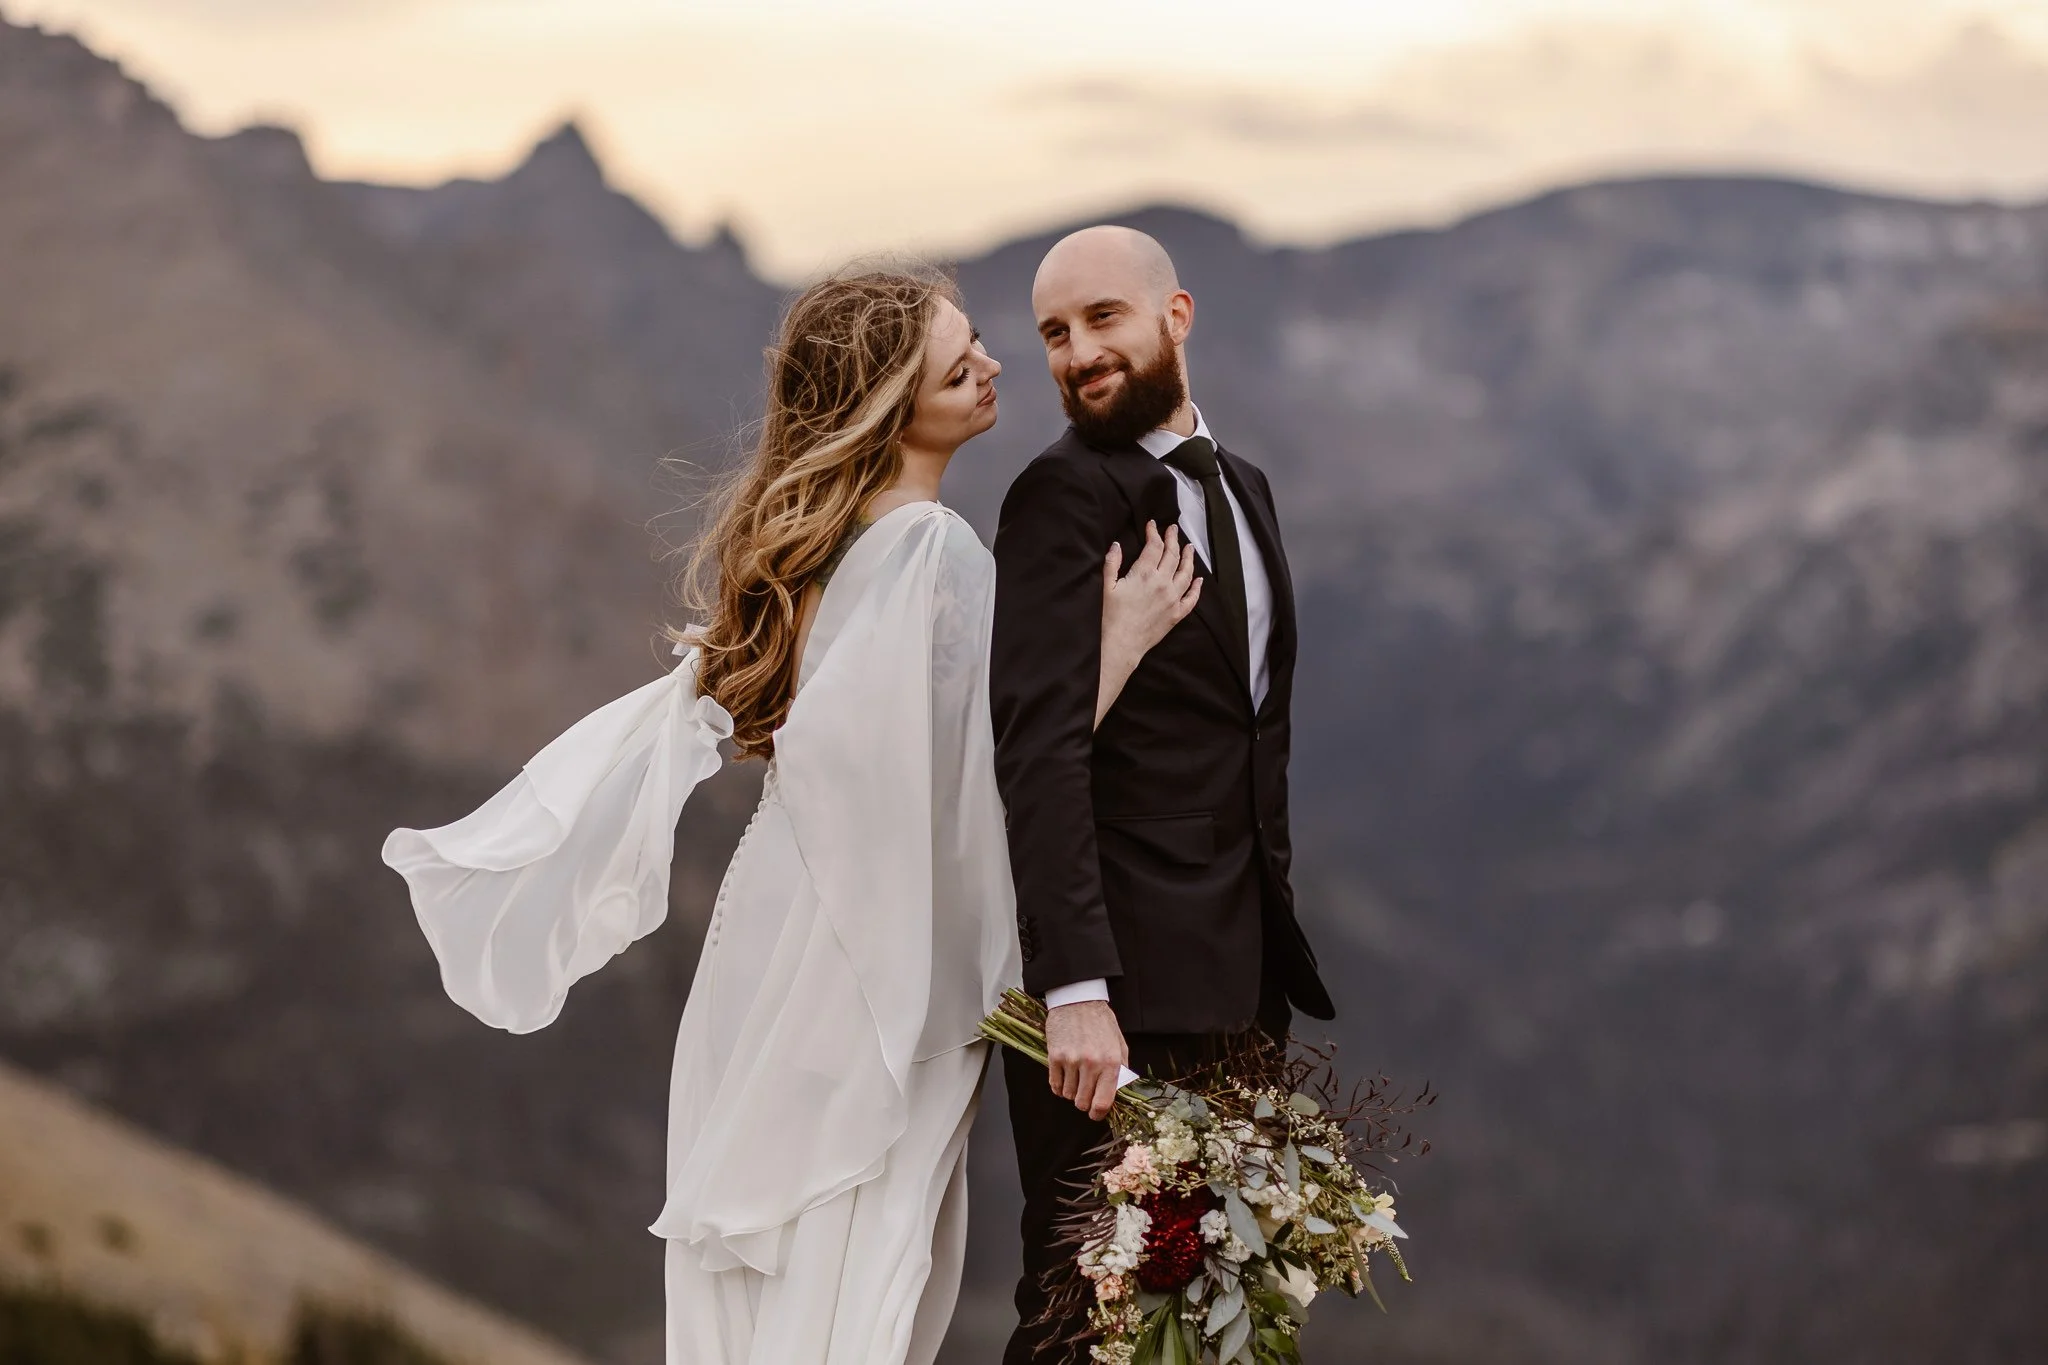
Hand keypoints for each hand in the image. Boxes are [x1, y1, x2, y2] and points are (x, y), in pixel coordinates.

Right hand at [1046, 999, 1128, 1120]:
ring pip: (1068, 1095)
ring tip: (1076, 1079)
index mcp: (1111, 1062)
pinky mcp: (1054, 1056)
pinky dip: (1059, 1086)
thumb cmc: (1100, 1022)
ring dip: (1072, 1092)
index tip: (1096, 1114)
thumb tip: (1117, 1093)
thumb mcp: (1119, 1044)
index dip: (1098, 1114)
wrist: (1078, 1000)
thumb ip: (1121, 1070)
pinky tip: (1064, 1077)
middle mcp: (1091, 1064)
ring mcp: (1071, 1061)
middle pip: (1082, 1102)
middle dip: (1084, 1103)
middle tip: (1085, 1094)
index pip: (1102, 1102)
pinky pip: (1055, 1085)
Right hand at [1095, 522, 1200, 727]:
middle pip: (1173, 555)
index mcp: (1144, 574)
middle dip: (1173, 540)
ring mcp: (1172, 599)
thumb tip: (1117, 545)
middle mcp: (1162, 583)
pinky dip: (1197, 588)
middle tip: (1173, 529)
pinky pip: (1191, 599)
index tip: (1153, 525)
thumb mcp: (1107, 586)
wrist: (1121, 645)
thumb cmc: (1110, 617)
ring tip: (1189, 548)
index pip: (1154, 546)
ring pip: (1186, 573)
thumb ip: (1113, 563)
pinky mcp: (1176, 614)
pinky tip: (1199, 580)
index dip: (1154, 533)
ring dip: (1188, 558)